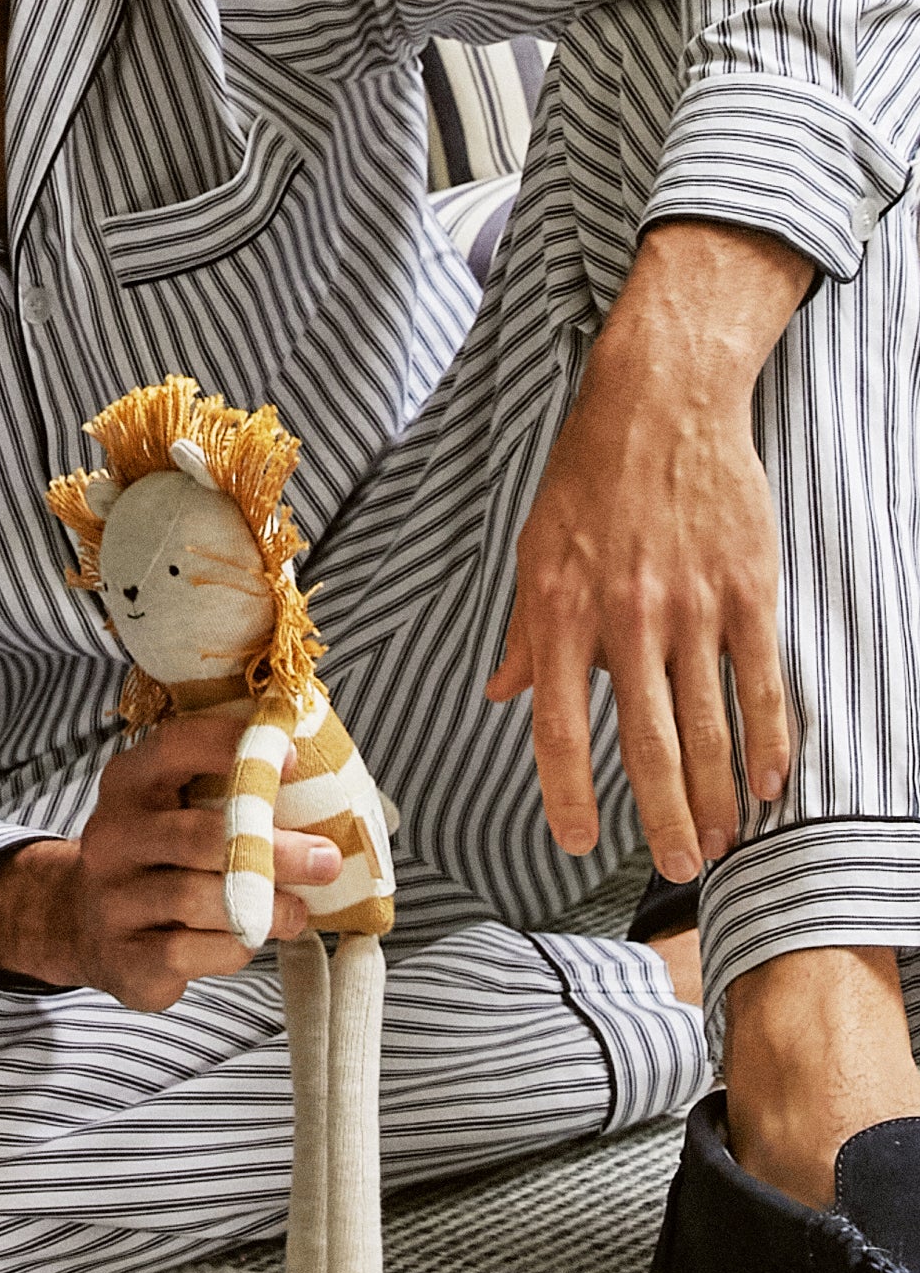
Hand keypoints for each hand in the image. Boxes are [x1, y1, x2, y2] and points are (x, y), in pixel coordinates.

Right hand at [0, 711, 342, 1009]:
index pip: (176, 747)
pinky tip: (250, 937)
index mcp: (128, 784)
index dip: (232, 748)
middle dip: (275, 851)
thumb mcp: (174, 811)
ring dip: (265, 907)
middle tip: (326, 860)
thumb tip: (323, 801)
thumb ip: (229, 795)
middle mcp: (110, 837)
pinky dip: (234, 947)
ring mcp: (110, 900)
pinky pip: (189, 952)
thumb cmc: (158, 860)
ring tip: (298, 911)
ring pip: (197, 900)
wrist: (84, 923)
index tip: (292, 760)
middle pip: (198, 837)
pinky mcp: (122, 957)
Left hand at [485, 218, 804, 883]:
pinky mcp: (747, 591)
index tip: (577, 842)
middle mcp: (626, 622)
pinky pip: (760, 681)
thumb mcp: (534, 551)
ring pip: (710, 725)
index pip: (562, 729)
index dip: (568, 794)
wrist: (661, 402)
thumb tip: (503, 694)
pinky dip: (768, 738)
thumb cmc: (588, 477)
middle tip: (677, 870)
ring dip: (717, 795)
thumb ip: (526, 633)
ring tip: (721, 842)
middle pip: (648, 745)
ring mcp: (692, 609)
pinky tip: (769, 782)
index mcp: (562, 616)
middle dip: (663, 818)